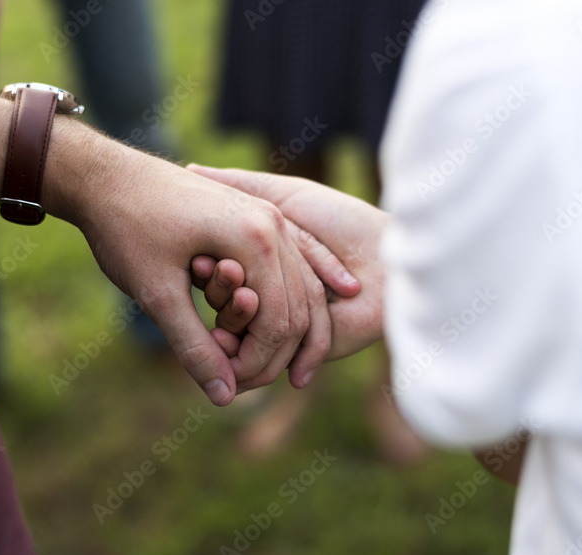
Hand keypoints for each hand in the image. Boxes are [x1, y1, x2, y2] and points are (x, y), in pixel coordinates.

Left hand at [41, 119, 336, 404]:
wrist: (106, 175)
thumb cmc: (125, 228)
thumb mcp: (157, 294)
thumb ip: (195, 346)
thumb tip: (225, 397)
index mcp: (255, 239)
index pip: (281, 321)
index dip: (258, 363)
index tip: (229, 385)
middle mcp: (273, 224)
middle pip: (299, 307)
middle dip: (275, 353)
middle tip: (240, 381)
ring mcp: (269, 216)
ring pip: (299, 288)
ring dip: (283, 330)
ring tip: (253, 363)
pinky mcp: (257, 217)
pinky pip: (287, 267)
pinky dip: (288, 298)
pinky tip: (280, 320)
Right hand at [188, 165, 387, 359]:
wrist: (390, 260)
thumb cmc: (343, 222)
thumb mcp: (287, 198)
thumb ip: (242, 185)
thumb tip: (191, 168)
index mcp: (262, 264)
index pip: (219, 269)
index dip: (207, 264)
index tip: (195, 254)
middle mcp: (268, 297)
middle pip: (225, 301)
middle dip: (216, 289)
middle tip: (205, 270)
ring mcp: (281, 328)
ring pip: (237, 331)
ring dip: (228, 315)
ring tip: (227, 294)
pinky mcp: (296, 354)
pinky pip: (260, 360)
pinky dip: (242, 349)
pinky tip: (224, 335)